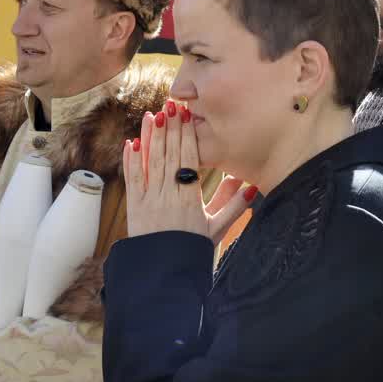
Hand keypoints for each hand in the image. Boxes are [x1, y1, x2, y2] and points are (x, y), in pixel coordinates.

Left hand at [124, 102, 252, 239]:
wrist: (165, 275)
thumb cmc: (192, 252)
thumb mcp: (217, 230)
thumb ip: (234, 207)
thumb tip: (251, 186)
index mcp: (190, 200)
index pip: (188, 160)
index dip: (188, 137)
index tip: (188, 116)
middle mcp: (168, 197)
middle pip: (169, 156)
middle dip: (170, 129)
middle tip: (171, 105)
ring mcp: (149, 201)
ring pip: (150, 163)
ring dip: (150, 138)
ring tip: (153, 116)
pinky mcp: (134, 208)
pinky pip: (132, 180)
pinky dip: (131, 160)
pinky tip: (131, 143)